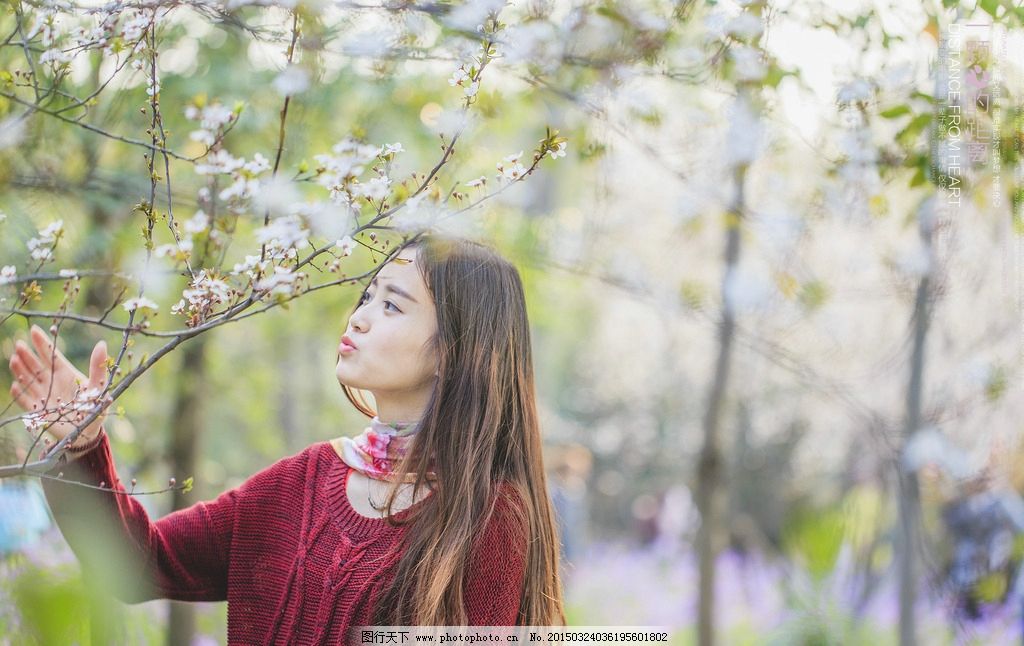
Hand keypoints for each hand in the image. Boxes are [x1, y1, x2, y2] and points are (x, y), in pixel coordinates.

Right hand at [7, 324, 110, 449]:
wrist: (87, 433)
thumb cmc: (95, 408)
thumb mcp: (99, 387)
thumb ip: (98, 367)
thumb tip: (102, 344)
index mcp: (66, 373)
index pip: (52, 355)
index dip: (43, 343)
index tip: (34, 329)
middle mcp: (52, 381)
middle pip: (37, 365)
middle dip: (28, 354)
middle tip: (20, 344)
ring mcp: (43, 395)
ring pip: (29, 379)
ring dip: (21, 370)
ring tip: (14, 359)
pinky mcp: (38, 411)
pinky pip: (25, 400)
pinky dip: (20, 394)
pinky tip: (15, 386)